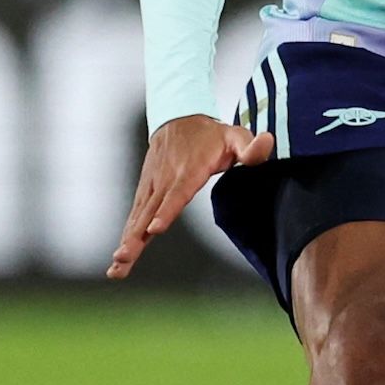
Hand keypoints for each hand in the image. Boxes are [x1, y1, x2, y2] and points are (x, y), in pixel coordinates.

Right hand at [107, 115, 273, 278]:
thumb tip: (267, 143)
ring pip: (138, 217)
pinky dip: (127, 234)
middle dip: (136, 236)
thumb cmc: (211, 135)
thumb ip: (250, 147)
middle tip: (123, 257)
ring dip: (127, 241)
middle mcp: (166, 181)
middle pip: (150, 212)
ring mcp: (153, 187)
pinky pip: (135, 216)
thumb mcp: (235, 136)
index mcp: (189, 171)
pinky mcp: (146, 192)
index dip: (166, 211)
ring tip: (118, 265)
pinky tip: (120, 258)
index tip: (154, 228)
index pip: (177, 194)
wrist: (178, 119)